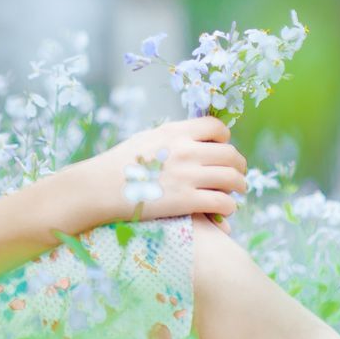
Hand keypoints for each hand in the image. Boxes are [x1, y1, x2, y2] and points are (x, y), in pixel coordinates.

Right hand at [65, 116, 247, 231]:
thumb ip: (172, 137)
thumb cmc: (119, 165)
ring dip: (239, 187)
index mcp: (175, 132)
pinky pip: (223, 202)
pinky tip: (224, 211)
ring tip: (236, 192)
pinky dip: (228, 207)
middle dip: (239, 165)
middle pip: (230, 154)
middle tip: (238, 174)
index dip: (225, 138)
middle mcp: (186, 150)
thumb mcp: (146, 139)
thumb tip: (191, 138)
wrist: (100, 188)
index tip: (223, 147)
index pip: (216, 127)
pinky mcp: (186, 201)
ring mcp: (188, 176)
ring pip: (232, 179)